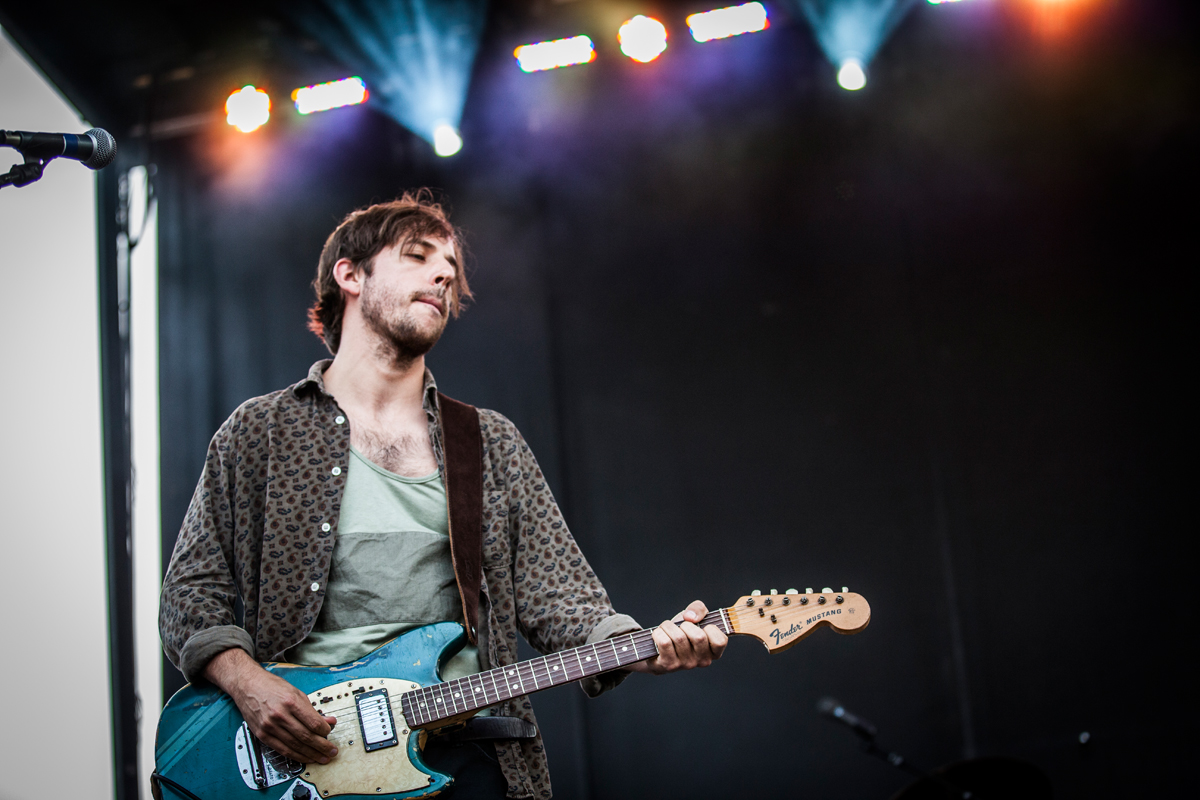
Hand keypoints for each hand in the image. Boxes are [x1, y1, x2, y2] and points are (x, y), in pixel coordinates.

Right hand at [205, 648, 337, 763]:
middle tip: (331, 752)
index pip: (313, 722)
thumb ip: (312, 709)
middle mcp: (280, 715)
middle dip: (322, 746)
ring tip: (322, 758)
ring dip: (311, 754)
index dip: (325, 731)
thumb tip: (328, 722)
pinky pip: (282, 750)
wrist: (248, 686)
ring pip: (295, 746)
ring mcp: (270, 726)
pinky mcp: (262, 735)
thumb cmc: (272, 687)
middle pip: (306, 736)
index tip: (330, 733)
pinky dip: (296, 756)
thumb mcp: (296, 693)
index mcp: (291, 702)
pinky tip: (306, 758)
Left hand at [628, 600, 727, 674]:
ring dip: (669, 626)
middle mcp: (702, 661)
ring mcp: (686, 665)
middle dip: (686, 624)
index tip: (702, 626)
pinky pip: (664, 642)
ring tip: (667, 630)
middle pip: (699, 637)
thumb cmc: (681, 631)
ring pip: (679, 638)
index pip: (720, 641)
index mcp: (713, 652)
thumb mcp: (694, 617)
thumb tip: (690, 617)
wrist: (659, 647)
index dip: (711, 629)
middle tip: (681, 627)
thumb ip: (699, 609)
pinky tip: (659, 636)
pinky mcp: (669, 665)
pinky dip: (659, 633)